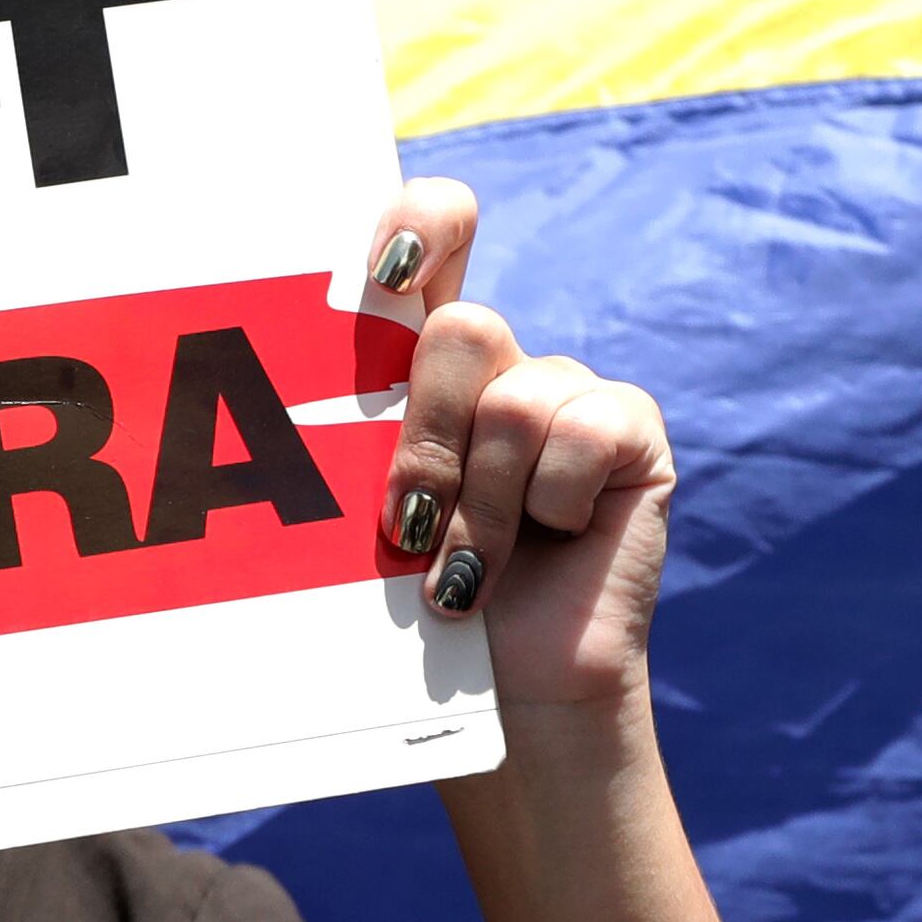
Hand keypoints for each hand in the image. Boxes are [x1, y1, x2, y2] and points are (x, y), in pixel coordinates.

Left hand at [358, 179, 674, 710]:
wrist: (501, 696)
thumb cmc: (411, 611)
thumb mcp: (360, 516)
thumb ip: (348, 438)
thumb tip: (293, 372)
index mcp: (419, 363)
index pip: (429, 238)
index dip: (418, 225)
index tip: (385, 268)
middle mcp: (499, 363)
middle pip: (462, 326)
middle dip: (425, 439)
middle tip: (407, 527)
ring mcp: (567, 392)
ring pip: (513, 398)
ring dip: (479, 507)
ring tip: (466, 574)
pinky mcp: (629, 431)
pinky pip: (582, 429)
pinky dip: (550, 503)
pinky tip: (551, 543)